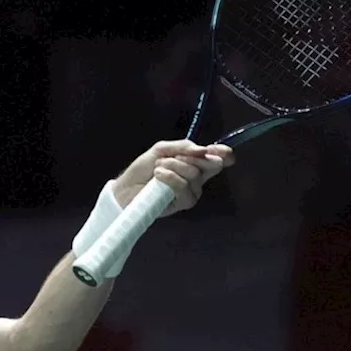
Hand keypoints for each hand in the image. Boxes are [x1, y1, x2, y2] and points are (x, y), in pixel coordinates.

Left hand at [112, 139, 234, 215]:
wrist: (126, 188)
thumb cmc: (143, 170)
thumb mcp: (161, 150)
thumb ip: (182, 146)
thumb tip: (203, 149)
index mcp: (194, 164)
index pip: (217, 160)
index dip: (224, 155)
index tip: (223, 151)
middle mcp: (197, 179)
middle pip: (209, 164)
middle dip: (189, 157)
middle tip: (170, 158)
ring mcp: (191, 192)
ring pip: (194, 174)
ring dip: (173, 166)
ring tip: (157, 169)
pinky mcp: (182, 203)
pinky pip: (184, 187)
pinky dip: (170, 178)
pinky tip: (158, 176)